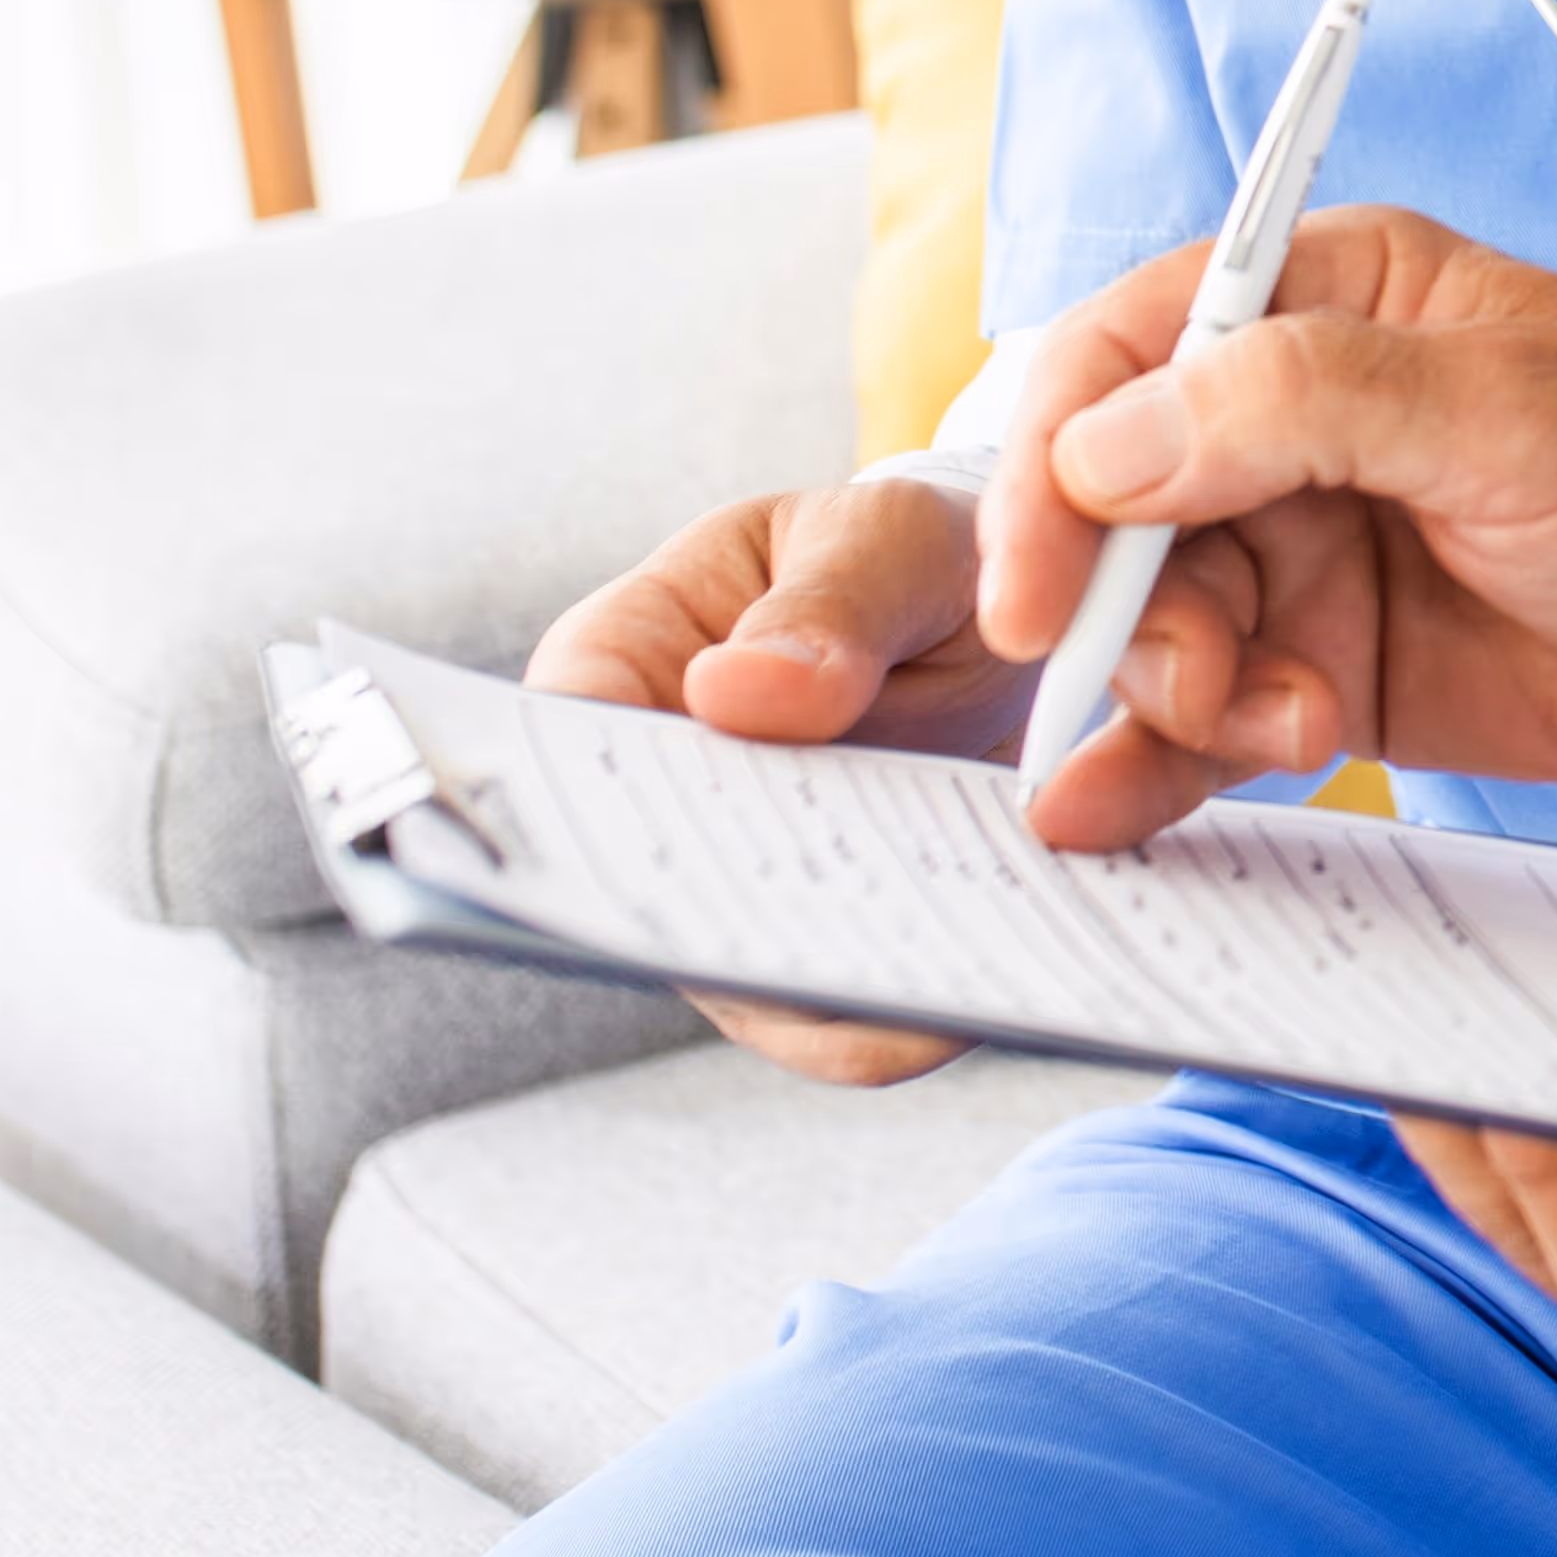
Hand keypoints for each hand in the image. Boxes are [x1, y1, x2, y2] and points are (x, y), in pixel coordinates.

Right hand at [522, 464, 1025, 1084]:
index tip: (648, 851)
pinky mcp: (812, 943)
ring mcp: (728, 881)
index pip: (562, 743)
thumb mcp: (885, 539)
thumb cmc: (899, 555)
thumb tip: (737, 694)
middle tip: (798, 954)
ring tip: (911, 1002)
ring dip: (818, 995)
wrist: (995, 619)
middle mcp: (652, 794)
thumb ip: (829, 603)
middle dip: (710, 929)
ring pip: (741, 972)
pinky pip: (834, 1008)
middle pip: (640, 887)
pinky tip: (967, 1008)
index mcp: (622, 660)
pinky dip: (894, 1017)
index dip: (578, 810)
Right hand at [973, 206, 1556, 848]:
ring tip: (1285, 729)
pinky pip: (1201, 713)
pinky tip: (1109, 813)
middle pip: (1112, 505)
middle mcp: (1290, 419)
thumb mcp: (1509, 410)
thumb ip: (1307, 403)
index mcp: (1328, 299)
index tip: (1036, 584)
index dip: (1052, 461)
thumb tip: (1105, 440)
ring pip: (1151, 620)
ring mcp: (1305, 548)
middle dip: (1113, 604)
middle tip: (1177, 682)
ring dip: (1172, 691)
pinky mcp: (1326, 667)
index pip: (1124, 353)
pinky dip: (1151, 764)